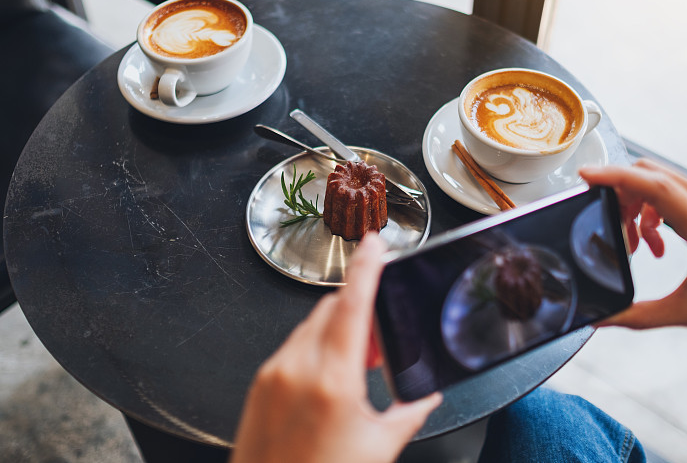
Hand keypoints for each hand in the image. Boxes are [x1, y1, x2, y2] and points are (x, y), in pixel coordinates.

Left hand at [230, 233, 441, 462]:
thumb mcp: (378, 450)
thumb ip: (408, 414)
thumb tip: (426, 396)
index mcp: (332, 380)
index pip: (353, 305)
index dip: (367, 267)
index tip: (375, 243)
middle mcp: (297, 368)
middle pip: (332, 309)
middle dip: (359, 305)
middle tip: (381, 328)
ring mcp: (274, 374)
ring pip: (312, 326)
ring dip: (339, 327)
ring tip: (360, 361)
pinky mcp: (261, 384)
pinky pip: (294, 346)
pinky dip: (318, 346)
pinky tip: (332, 374)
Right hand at [580, 159, 686, 329]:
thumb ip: (639, 317)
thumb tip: (600, 318)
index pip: (656, 187)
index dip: (617, 177)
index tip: (587, 175)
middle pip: (649, 176)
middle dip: (619, 195)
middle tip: (613, 230)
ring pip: (656, 179)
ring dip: (633, 203)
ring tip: (635, 242)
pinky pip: (667, 188)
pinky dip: (648, 207)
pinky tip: (653, 239)